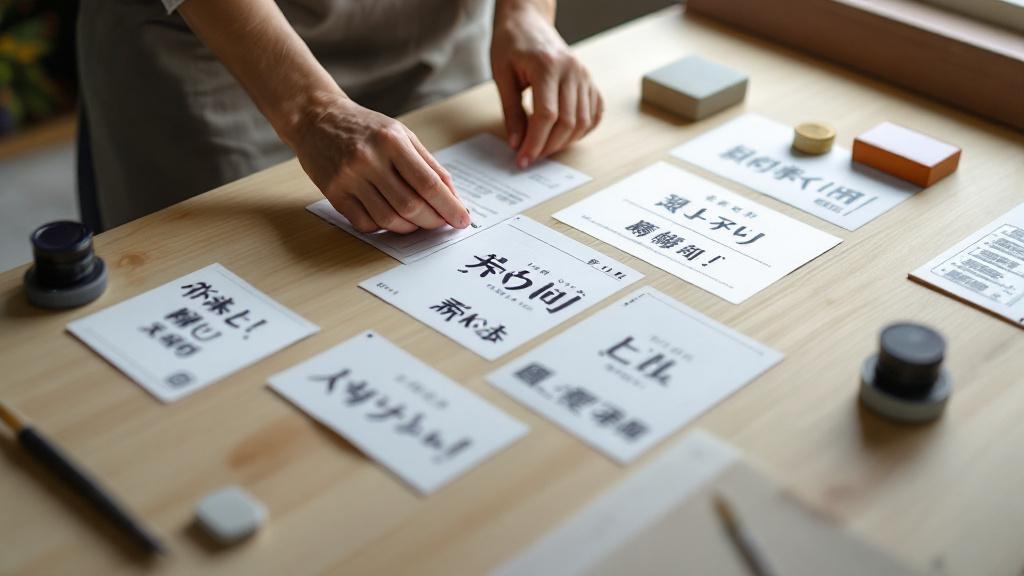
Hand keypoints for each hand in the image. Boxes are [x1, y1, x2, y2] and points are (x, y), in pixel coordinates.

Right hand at [291, 93, 469, 233]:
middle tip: (441, 223)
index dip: (449, 206)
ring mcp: (348, 177)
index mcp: (392, 141)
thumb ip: (429, 164)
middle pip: (410, 205)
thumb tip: (453, 198)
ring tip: (418, 222)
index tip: (462, 220)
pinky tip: (390, 219)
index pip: (428, 183)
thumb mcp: (402, 134)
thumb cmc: (366, 128)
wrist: (316, 118)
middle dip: (432, 221)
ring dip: (410, 228)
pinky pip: (365, 223)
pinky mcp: (333, 193)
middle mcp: (369, 159)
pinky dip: (383, 228)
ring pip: (388, 219)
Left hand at [490, 2, 602, 168]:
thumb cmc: (512, 43)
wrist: (528, 22)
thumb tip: (517, 143)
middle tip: (531, 156)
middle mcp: (572, 71)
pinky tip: (564, 136)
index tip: (523, 159)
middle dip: (548, 146)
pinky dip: (582, 130)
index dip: (535, 142)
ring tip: (544, 147)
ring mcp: (584, 76)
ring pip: (583, 122)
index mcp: (547, 66)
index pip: (546, 115)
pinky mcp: (589, 81)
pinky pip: (594, 113)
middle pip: (567, 122)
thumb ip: (511, 111)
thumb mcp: (502, 75)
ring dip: (564, 142)